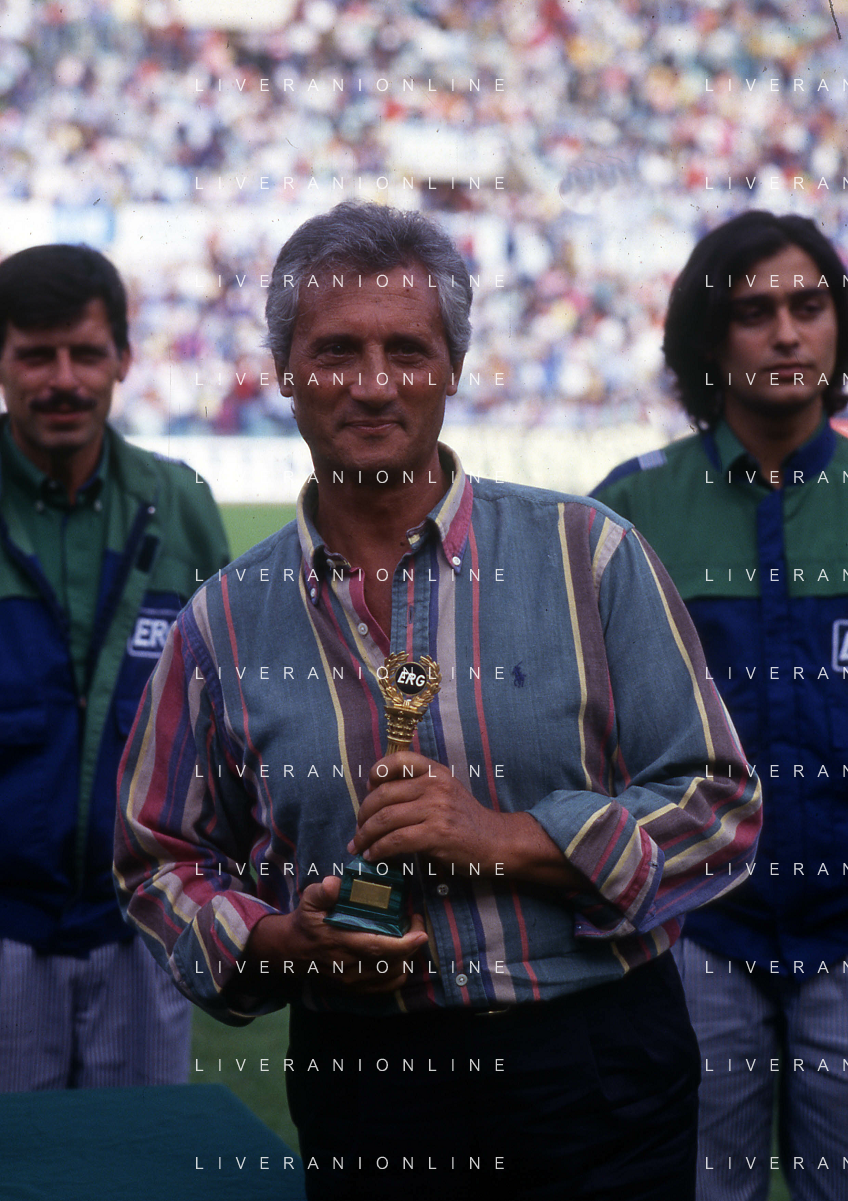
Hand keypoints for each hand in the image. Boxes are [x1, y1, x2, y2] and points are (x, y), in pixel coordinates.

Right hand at [242, 875, 428, 994]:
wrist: (290, 951)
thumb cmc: (305, 922)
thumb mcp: (309, 901)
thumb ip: (323, 891)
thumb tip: (336, 883)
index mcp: (339, 943)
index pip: (377, 948)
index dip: (404, 943)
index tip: (421, 931)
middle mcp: (348, 967)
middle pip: (391, 963)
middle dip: (411, 945)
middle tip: (417, 923)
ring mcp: (352, 982)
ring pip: (392, 976)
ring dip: (407, 957)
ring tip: (408, 937)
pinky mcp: (354, 989)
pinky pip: (386, 987)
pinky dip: (399, 973)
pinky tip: (399, 956)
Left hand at [350, 752, 584, 889]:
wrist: (496, 842)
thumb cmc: (466, 821)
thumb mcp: (445, 793)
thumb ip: (417, 790)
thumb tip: (375, 802)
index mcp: (436, 772)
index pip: (398, 760)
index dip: (377, 772)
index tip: (368, 789)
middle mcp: (435, 785)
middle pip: (383, 795)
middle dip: (362, 815)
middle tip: (357, 830)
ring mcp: (436, 809)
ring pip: (385, 819)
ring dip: (365, 836)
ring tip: (358, 847)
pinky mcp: (436, 834)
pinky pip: (395, 841)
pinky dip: (378, 850)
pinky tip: (373, 857)